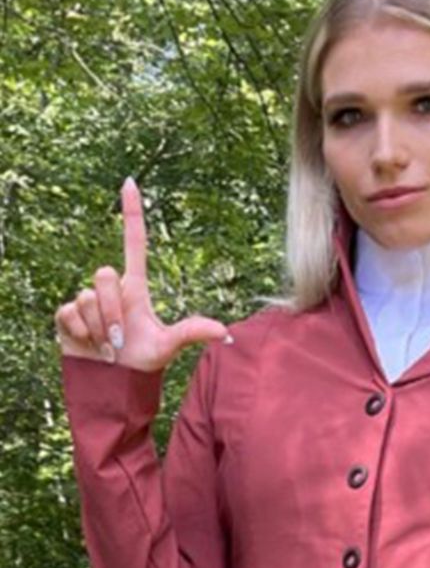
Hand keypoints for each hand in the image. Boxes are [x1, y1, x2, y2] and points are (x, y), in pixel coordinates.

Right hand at [54, 176, 232, 371]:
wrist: (113, 385)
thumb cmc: (141, 363)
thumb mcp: (167, 346)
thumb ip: (191, 333)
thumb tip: (225, 332)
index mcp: (135, 287)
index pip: (134, 242)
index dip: (132, 212)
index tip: (131, 182)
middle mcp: (110, 289)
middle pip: (105, 274)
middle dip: (114, 311)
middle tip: (121, 340)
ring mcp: (86, 301)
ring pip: (88, 297)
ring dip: (101, 327)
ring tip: (108, 347)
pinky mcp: (66, 315)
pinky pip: (71, 312)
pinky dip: (83, 333)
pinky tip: (89, 345)